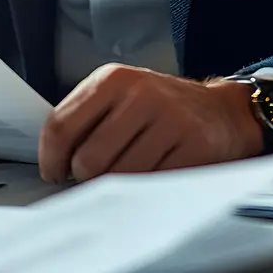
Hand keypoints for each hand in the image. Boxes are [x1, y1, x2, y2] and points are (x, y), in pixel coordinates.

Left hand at [39, 65, 262, 182]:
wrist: (221, 112)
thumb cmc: (160, 110)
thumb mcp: (121, 97)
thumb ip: (85, 120)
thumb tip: (53, 163)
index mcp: (113, 78)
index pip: (60, 126)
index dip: (50, 160)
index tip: (54, 174)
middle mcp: (141, 94)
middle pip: (87, 159)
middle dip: (85, 180)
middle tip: (95, 180)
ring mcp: (170, 119)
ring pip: (119, 178)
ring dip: (116, 190)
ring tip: (126, 179)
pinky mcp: (195, 147)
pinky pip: (152, 186)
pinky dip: (145, 194)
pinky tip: (150, 182)